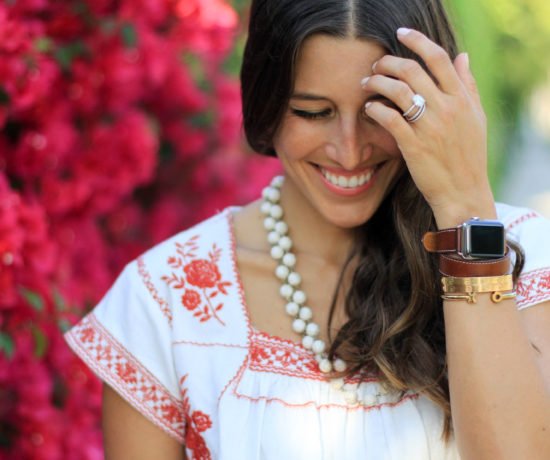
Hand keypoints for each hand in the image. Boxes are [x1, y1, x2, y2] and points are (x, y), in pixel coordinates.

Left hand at [362, 28, 496, 227]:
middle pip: (412, 70)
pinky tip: (369, 108)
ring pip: (398, 90)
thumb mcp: (476, 118)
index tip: (401, 34)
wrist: (464, 192)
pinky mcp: (414, 146)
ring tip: (367, 82)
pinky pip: (390, 118)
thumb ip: (468, 86)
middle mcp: (447, 108)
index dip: (418, 41)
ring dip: (378, 81)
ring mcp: (430, 126)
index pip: (439, 58)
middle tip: (376, 64)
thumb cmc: (469, 156)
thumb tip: (463, 56)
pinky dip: (376, 108)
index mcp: (462, 98)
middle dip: (389, 61)